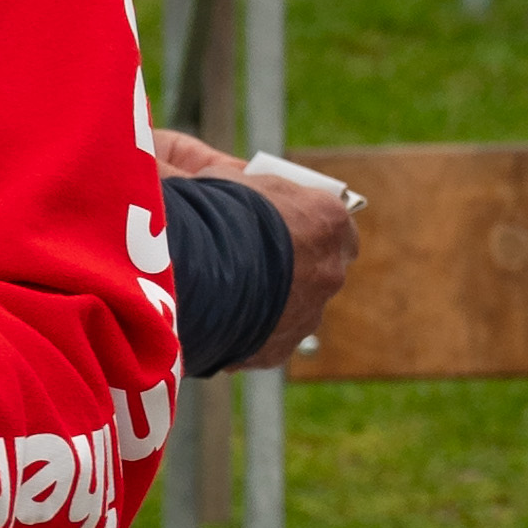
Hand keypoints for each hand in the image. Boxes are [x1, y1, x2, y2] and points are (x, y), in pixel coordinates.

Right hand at [163, 128, 362, 368]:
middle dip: (293, 265)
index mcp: (330, 220)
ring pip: (294, 307)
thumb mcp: (231, 179)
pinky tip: (216, 319)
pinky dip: (246, 331)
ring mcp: (308, 315)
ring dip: (270, 301)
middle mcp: (330, 270)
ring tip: (227, 293)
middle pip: (320, 267)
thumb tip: (238, 179)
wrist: (195, 271)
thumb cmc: (212, 213)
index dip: (304, 221)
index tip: (280, 222)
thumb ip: (251, 184)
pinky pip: (265, 338)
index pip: (332, 220)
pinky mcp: (278, 349)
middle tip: (254, 258)